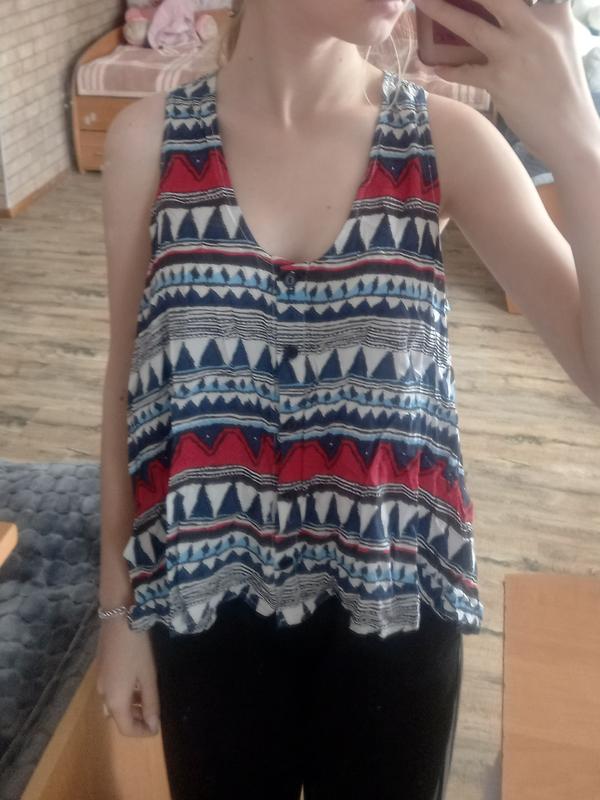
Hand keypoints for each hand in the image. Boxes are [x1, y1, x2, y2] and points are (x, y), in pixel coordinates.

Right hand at [95, 617, 160, 736]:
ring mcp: (100, 682)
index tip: (158, 727)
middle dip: (137, 719)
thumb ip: (150, 703)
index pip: (126, 729)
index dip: (143, 732)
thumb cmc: (137, 649)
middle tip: (154, 712)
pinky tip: (136, 683)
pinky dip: (124, 695)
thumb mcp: (148, 677)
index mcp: (114, 701)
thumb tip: (152, 726)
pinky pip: (111, 692)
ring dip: (130, 707)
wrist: (119, 619)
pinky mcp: (101, 670)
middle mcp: (103, 695)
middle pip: (119, 718)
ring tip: (147, 697)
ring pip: (114, 705)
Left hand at [411, 0, 599, 166]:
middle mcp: (534, 27)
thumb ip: (537, 21)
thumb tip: (510, 15)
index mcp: (552, 13)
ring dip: (442, 13)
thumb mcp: (560, 41)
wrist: (569, 128)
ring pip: (472, 27)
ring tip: (421, 2)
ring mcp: (515, 53)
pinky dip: (449, 70)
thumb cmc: (562, 86)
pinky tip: (436, 68)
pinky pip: (465, 70)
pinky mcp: (500, 80)